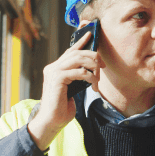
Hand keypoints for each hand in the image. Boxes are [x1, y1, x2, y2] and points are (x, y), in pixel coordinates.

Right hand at [27, 30, 103, 149]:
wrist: (52, 120)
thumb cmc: (62, 107)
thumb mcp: (71, 89)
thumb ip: (76, 77)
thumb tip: (90, 69)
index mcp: (55, 68)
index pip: (69, 51)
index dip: (80, 42)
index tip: (90, 35)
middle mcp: (52, 67)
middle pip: (76, 53)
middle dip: (92, 56)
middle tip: (102, 64)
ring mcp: (53, 72)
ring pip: (77, 59)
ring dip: (92, 66)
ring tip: (99, 76)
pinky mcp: (57, 79)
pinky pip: (78, 72)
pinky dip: (89, 77)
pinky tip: (93, 84)